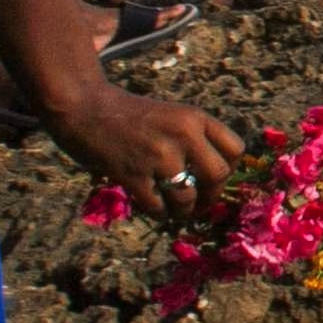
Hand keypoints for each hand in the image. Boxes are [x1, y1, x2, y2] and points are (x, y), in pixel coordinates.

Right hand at [49, 85, 239, 219]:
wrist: (86, 108)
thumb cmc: (131, 115)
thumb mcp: (173, 115)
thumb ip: (196, 138)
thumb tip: (218, 178)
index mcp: (196, 117)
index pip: (236, 148)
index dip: (231, 167)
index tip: (216, 176)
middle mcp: (182, 134)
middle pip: (219, 175)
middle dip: (213, 195)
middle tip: (202, 202)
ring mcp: (158, 155)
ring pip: (188, 197)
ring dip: (185, 210)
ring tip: (179, 210)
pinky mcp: (133, 174)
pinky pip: (158, 207)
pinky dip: (160, 214)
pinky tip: (157, 209)